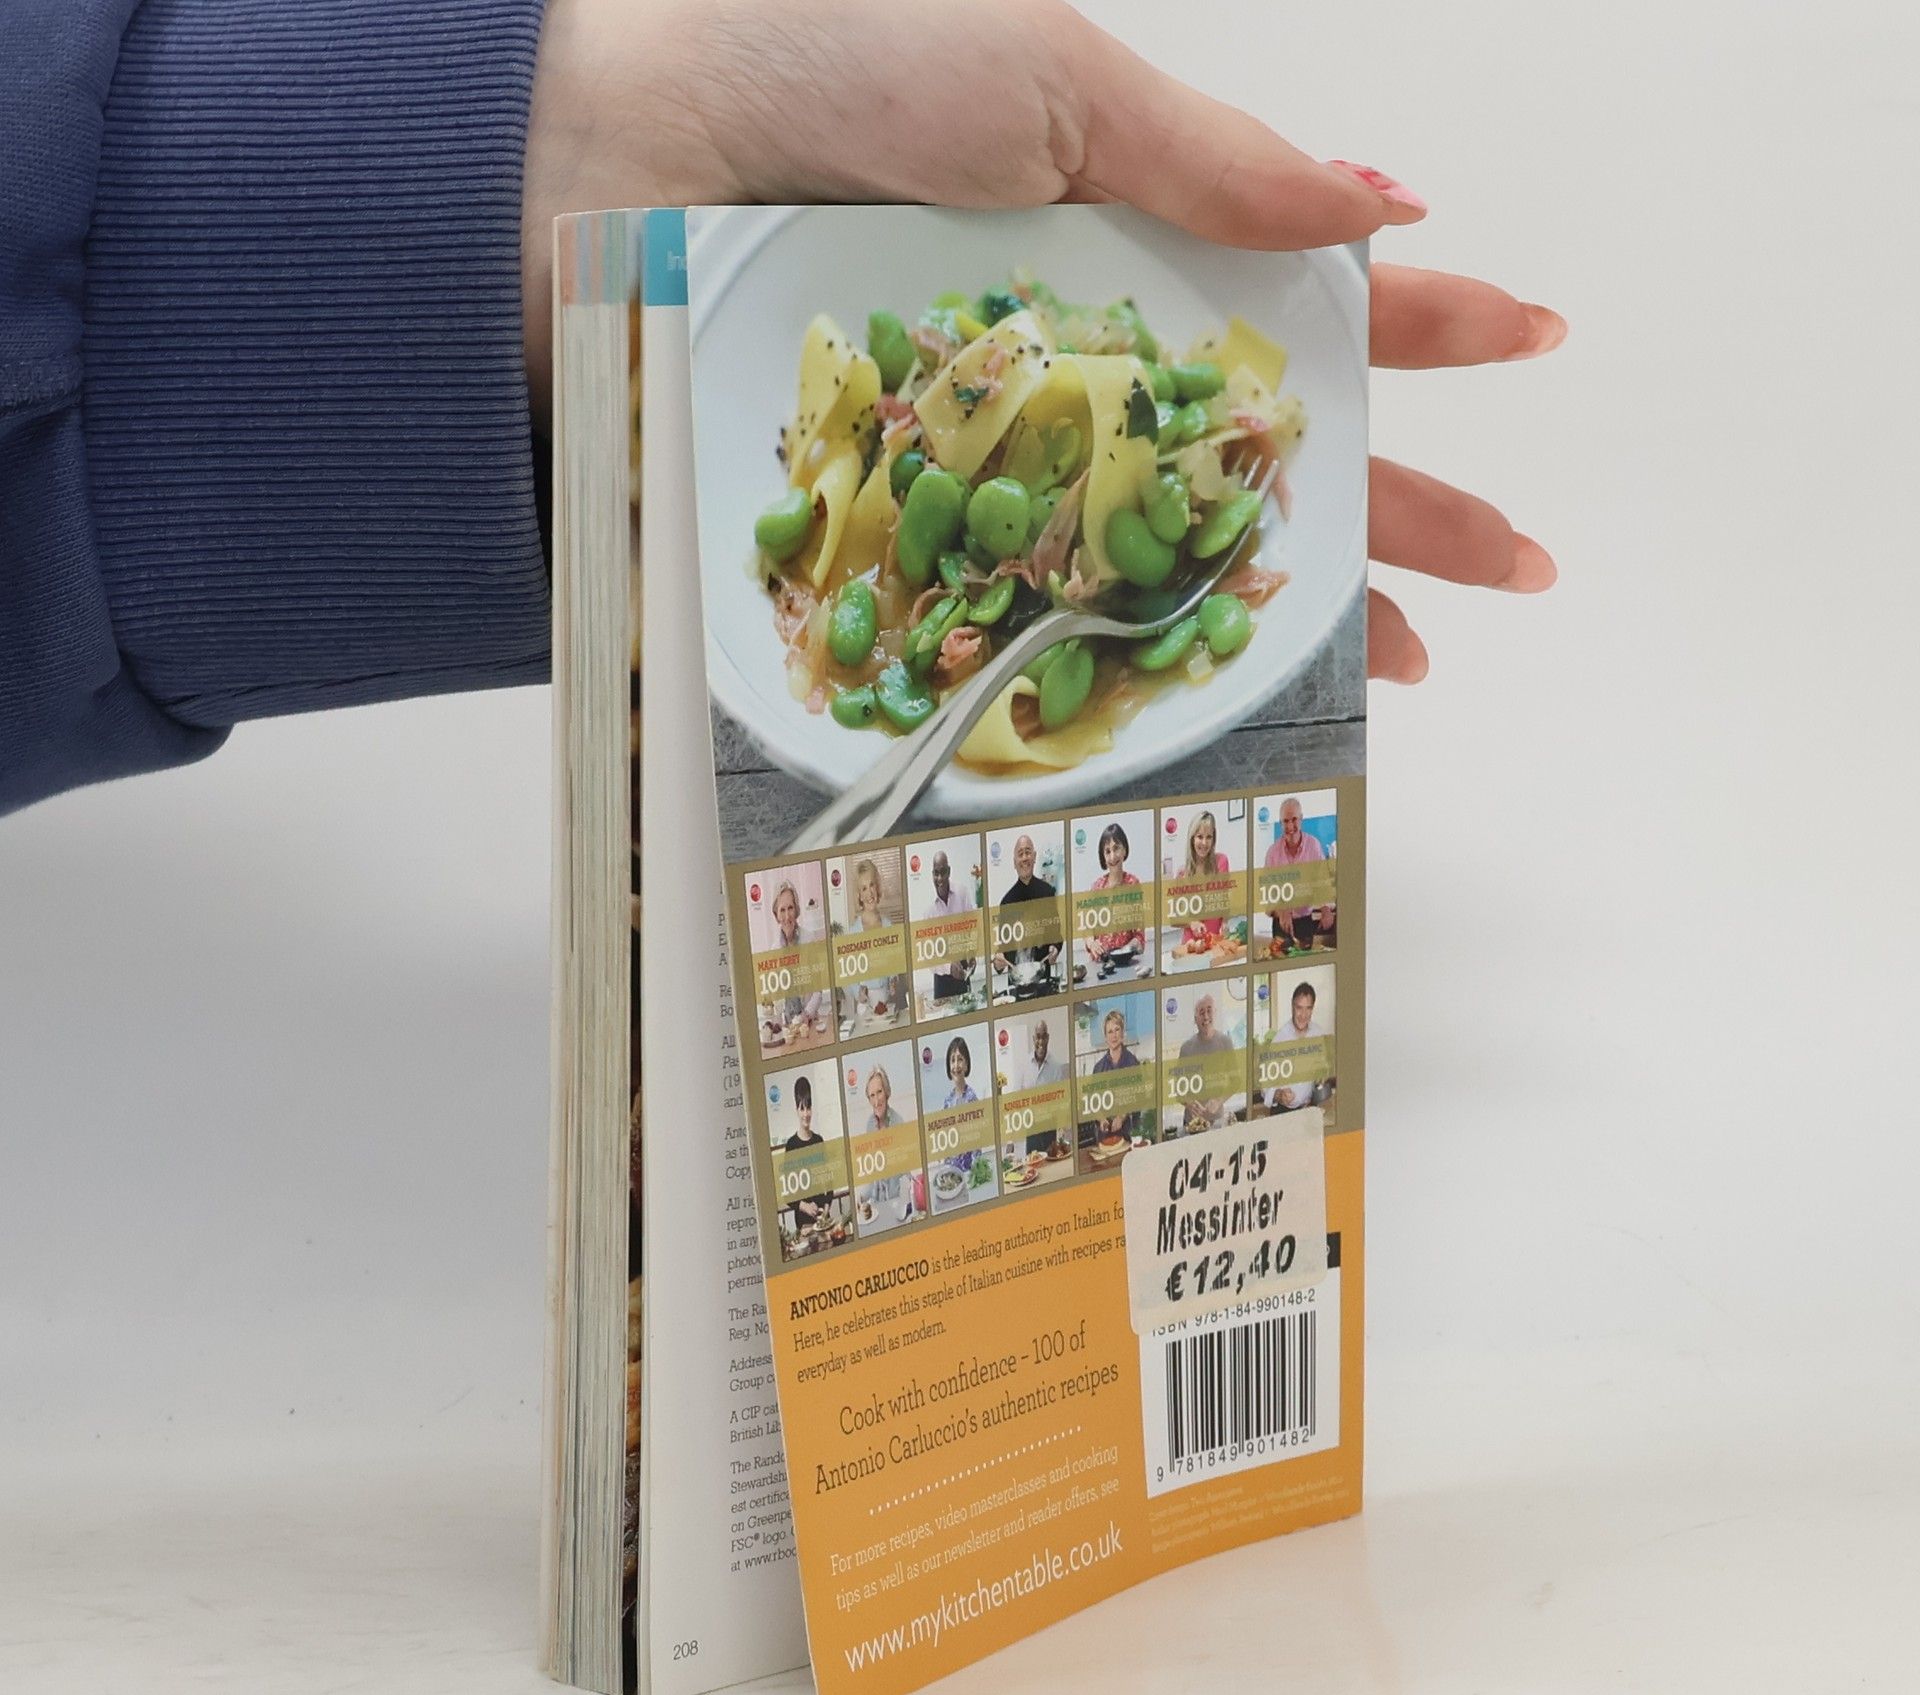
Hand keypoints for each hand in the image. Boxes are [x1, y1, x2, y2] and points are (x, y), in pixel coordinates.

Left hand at [523, 0, 1562, 680]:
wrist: (609, 170)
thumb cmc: (820, 77)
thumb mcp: (1042, 78)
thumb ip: (1208, 159)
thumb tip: (1376, 204)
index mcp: (1121, 247)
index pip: (1305, 294)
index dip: (1424, 324)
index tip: (1528, 345)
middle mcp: (1075, 368)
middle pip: (1264, 450)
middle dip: (1400, 504)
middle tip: (1511, 567)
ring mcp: (1001, 461)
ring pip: (1174, 549)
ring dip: (1293, 604)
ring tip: (1399, 662)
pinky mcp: (916, 529)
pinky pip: (1041, 607)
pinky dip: (1127, 654)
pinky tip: (1213, 686)